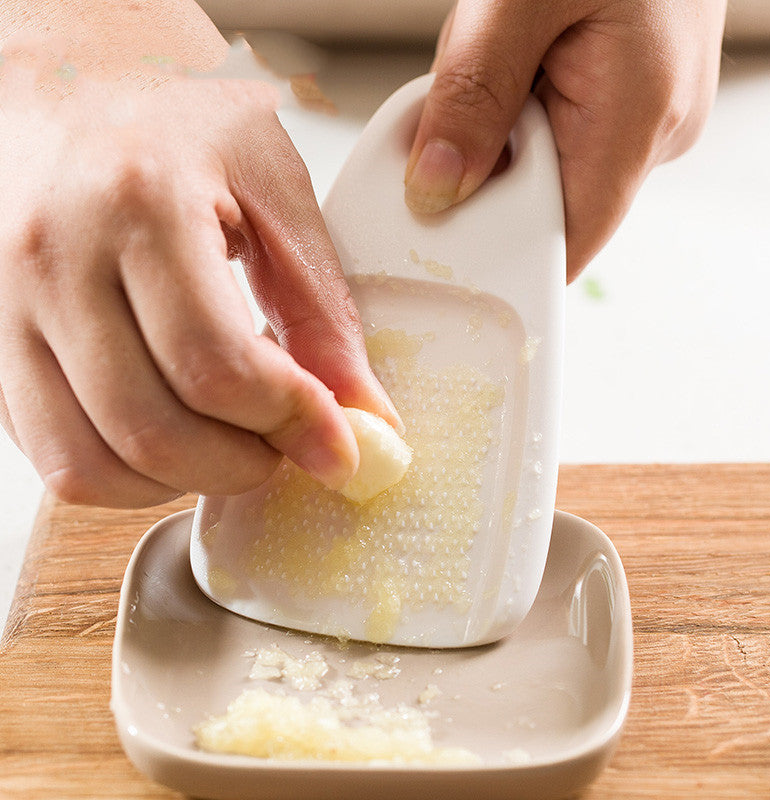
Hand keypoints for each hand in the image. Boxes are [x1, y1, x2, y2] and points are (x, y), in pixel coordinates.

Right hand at [0, 53, 397, 506]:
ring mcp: (4, 307)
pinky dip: (124, 473)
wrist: (65, 83)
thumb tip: (360, 411)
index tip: (338, 445)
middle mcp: (53, 259)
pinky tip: (173, 435)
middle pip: (151, 429)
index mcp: (138, 203)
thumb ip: (322, 307)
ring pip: (88, 464)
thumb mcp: (273, 186)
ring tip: (230, 442)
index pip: (218, 365)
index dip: (291, 424)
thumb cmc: (172, 118)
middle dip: (242, 464)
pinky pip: (52, 453)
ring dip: (180, 481)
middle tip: (286, 446)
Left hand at [405, 0, 727, 280]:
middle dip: (486, 179)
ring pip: (549, 170)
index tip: (445, 246)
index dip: (504, 258)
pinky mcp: (629, 102)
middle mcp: (653, 134)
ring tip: (495, 68)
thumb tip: (436, 189)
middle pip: (548, 209)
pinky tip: (514, 70)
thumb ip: (474, 96)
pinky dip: (520, 116)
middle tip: (452, 118)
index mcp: (638, 119)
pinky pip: (560, 136)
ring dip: (501, 139)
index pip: (567, 244)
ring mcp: (645, 119)